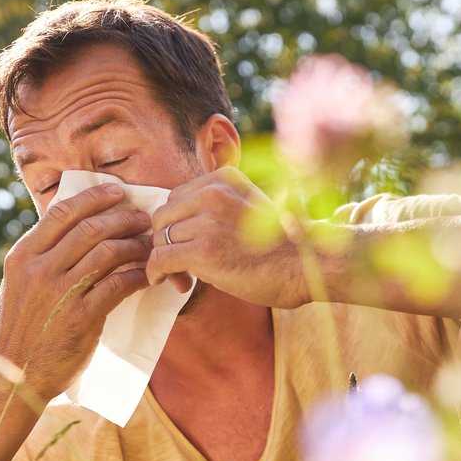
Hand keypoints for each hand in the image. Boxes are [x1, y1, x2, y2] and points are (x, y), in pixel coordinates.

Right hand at [0, 184, 151, 399]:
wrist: (15, 375)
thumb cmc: (24, 327)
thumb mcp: (21, 283)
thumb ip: (44, 255)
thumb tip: (78, 225)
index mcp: (23, 255)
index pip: (62, 212)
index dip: (94, 197)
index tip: (117, 191)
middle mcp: (39, 269)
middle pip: (90, 228)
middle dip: (123, 218)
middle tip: (143, 219)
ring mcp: (60, 293)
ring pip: (107, 252)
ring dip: (135, 244)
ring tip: (149, 245)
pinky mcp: (81, 317)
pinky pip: (118, 285)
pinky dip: (137, 275)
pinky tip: (148, 274)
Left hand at [147, 167, 307, 307]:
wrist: (305, 267)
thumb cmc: (279, 246)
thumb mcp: (246, 208)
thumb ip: (215, 208)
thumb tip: (177, 227)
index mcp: (223, 179)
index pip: (175, 198)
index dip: (175, 224)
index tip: (184, 245)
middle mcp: (212, 194)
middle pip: (163, 217)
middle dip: (165, 242)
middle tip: (179, 266)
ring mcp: (207, 221)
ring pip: (160, 239)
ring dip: (164, 262)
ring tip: (181, 278)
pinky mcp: (203, 251)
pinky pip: (160, 259)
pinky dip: (155, 272)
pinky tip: (163, 281)